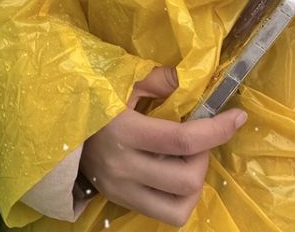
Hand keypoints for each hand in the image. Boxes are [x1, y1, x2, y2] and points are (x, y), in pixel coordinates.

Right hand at [79, 67, 246, 227]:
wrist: (57, 127)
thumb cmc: (91, 99)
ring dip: (194, 184)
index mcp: (125, 131)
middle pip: (187, 179)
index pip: (183, 139)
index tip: (237, 117)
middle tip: (197, 139)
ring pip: (180, 207)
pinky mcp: (122, 201)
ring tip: (187, 161)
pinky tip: (175, 177)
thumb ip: (154, 79)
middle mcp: (124, 167)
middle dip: (204, 157)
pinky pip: (166, 214)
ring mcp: (122, 190)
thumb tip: (186, 79)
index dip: (217, 130)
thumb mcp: (117, 81)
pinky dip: (181, 199)